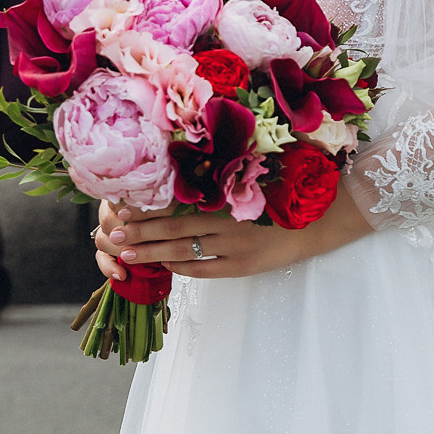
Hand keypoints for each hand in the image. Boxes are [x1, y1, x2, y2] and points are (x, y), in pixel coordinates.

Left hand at [93, 195, 371, 281]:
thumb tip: (188, 163)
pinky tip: (164, 266)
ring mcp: (233, 247)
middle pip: (171, 229)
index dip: (147, 206)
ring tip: (125, 253)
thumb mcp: (255, 174)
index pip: (176, 202)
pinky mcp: (241, 266)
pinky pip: (203, 269)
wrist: (322, 219)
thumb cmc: (288, 189)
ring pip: (181, 251)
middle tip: (112, 233)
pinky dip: (180, 267)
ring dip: (150, 252)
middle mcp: (226, 221)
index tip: (122, 206)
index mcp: (227, 195)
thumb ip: (224, 173)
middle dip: (139, 232)